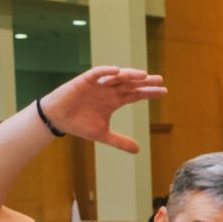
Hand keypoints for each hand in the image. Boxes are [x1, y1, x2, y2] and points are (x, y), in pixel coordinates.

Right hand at [39, 68, 165, 152]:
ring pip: (117, 77)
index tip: (164, 92)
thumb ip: (120, 141)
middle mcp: (109, 90)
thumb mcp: (103, 135)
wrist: (57, 120)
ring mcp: (98, 84)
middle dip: (145, 82)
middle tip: (160, 79)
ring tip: (143, 75)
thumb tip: (138, 150)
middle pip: (130, 84)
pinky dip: (106, 71)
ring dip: (129, 75)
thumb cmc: (79, 124)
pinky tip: (117, 71)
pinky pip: (97, 73)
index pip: (136, 95)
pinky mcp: (84, 81)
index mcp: (114, 101)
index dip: (149, 92)